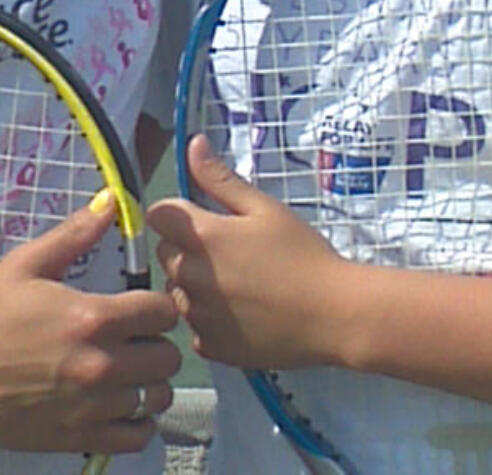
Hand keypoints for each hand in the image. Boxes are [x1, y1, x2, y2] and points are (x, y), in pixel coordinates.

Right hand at [0, 192, 178, 453]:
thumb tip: (111, 201)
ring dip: (149, 383)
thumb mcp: (27, 264)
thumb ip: (75, 234)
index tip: (143, 307)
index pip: (162, 311)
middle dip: (157, 343)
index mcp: (91, 317)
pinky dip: (138, 422)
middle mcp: (100, 364)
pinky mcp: (80, 439)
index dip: (158, 305)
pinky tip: (122, 406)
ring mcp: (92, 407)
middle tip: (136, 340)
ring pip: (156, 397)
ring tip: (131, 373)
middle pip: (167, 357)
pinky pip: (137, 437)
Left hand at [146, 134, 344, 371]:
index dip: (177, 214)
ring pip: (177, 292)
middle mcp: (191, 277)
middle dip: (186, 248)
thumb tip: (193, 145)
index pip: (157, 216)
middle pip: (165, 254)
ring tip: (237, 284)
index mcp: (203, 237)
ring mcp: (199, 316)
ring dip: (194, 285)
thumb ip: (221, 179)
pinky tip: (240, 313)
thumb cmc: (303, 255)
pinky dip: (209, 320)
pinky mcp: (211, 348)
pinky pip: (194, 326)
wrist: (334, 315)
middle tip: (228, 251)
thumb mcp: (264, 208)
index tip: (202, 219)